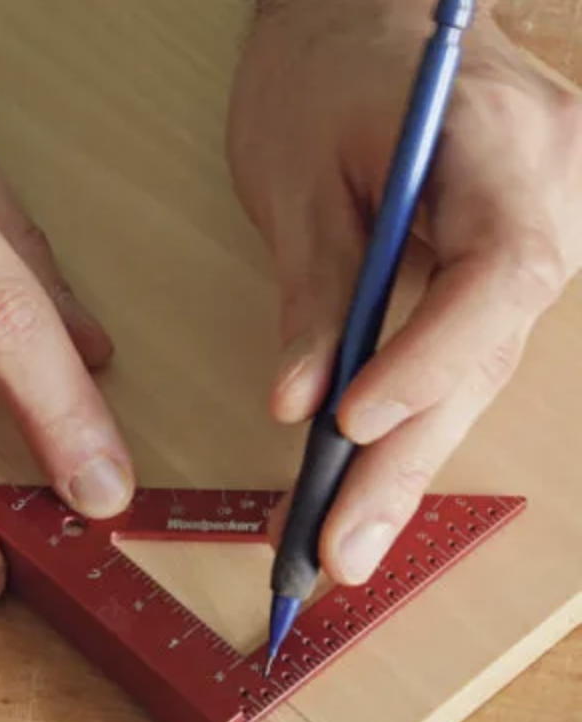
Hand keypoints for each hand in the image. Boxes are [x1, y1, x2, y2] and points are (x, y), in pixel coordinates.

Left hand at [227, 0, 581, 584]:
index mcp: (503, 145)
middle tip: (341, 548)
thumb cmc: (324, 68)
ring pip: (472, 375)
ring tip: (342, 539)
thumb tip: (299, 401)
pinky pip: (458, 358)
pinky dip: (408, 422)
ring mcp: (528, 239)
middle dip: (405, 460)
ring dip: (403, 463)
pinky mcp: (493, 271)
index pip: (497, 275)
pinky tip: (365, 479)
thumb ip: (314, 286)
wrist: (359, 18)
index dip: (429, 362)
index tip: (348, 426)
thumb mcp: (297, 171)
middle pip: (483, 355)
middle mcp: (545, 200)